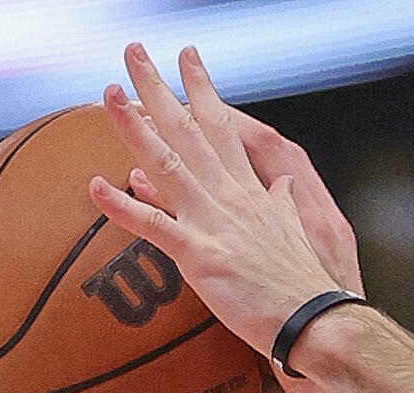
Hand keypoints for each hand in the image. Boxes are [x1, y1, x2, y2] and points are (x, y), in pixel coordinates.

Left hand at [90, 44, 347, 365]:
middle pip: (189, 131)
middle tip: (134, 51)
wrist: (316, 320)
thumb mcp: (299, 234)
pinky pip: (156, 228)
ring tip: (110, 93)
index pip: (222, 128)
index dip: (202, 90)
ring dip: (135, 128)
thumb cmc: (304, 286)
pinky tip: (96, 185)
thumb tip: (286, 183)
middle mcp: (230, 198)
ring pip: (168, 165)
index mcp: (250, 192)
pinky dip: (124, 207)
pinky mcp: (202, 258)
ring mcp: (215, 224)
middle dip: (159, 88)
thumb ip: (285, 204)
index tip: (187, 58)